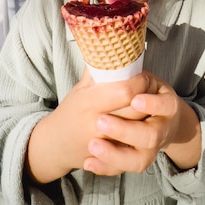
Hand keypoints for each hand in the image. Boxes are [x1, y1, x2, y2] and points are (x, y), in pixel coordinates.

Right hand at [26, 69, 152, 183]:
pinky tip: (142, 127)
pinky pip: (133, 150)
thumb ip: (97, 71)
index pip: (125, 91)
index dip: (139, 82)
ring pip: (138, 132)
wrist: (55, 144)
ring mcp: (104, 145)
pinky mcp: (111, 159)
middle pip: (135, 111)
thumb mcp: (80, 89)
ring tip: (147, 107)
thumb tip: (112, 45)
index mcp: (88, 103)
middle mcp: (96, 124)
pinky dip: (141, 138)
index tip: (143, 76)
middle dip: (147, 98)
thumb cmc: (71, 111)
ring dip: (147, 118)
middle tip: (149, 89)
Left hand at [83, 73, 200, 175]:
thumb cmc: (142, 94)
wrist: (158, 123)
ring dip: (114, 154)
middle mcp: (161, 127)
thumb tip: (101, 44)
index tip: (134, 98)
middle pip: (149, 134)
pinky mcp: (137, 162)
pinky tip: (88, 163)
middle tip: (100, 121)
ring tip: (92, 145)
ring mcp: (150, 149)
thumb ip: (123, 68)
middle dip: (125, 130)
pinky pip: (123, 171)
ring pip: (138, 159)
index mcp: (165, 103)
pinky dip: (106, 168)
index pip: (164, 104)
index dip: (151, 102)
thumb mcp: (140, 79)